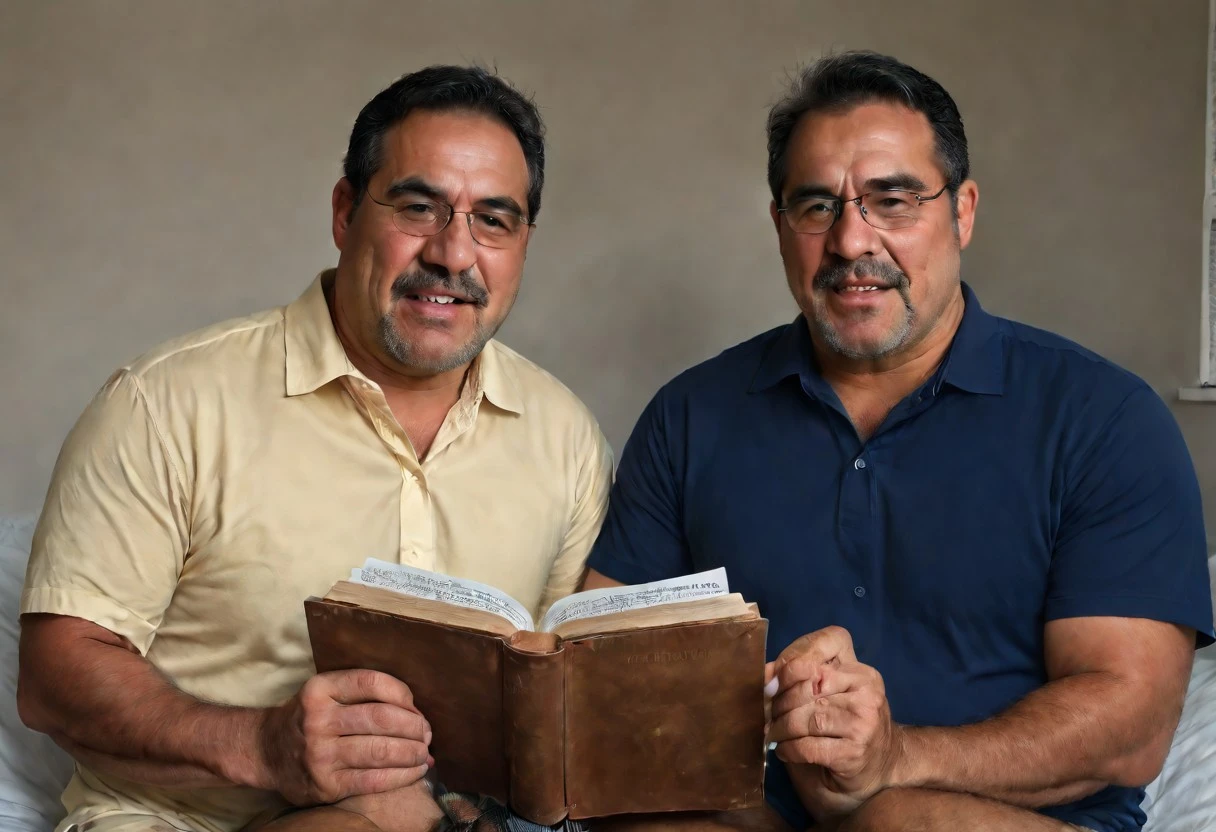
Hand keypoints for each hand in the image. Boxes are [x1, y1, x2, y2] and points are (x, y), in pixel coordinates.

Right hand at [258, 669, 433, 805]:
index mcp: (320, 689)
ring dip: (413, 752)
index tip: (415, 707)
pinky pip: (375, 780)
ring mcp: (320, 754)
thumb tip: (415, 709)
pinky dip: (403, 775)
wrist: (265, 751)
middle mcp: (318, 719)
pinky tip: (415, 771)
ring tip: (424, 753)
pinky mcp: (326, 784)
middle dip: (414, 726)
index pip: (372, 683)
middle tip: (426, 733)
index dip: (402, 694)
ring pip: (381, 750)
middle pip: (382, 718)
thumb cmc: (308, 717)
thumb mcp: (324, 692)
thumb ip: (361, 693)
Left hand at [766, 627, 902, 817]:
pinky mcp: (855, 752)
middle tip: (768, 715)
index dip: (790, 664)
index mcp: (860, 671)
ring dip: (782, 728)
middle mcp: (866, 691)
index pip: (822, 647)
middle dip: (780, 702)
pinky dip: (789, 749)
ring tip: (773, 734)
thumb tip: (765, 675)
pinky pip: (808, 746)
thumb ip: (800, 679)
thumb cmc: (847, 725)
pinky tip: (785, 751)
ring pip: (807, 718)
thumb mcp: (829, 695)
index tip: (771, 685)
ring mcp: (864, 721)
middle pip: (809, 685)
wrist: (885, 764)